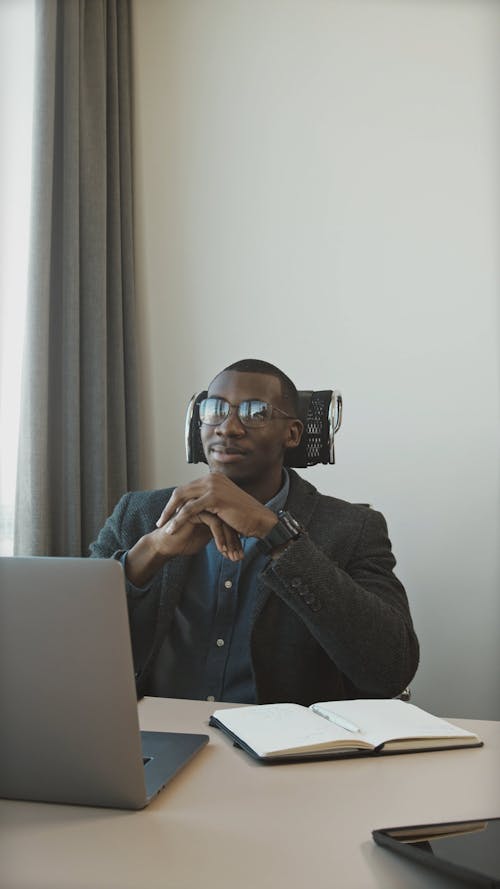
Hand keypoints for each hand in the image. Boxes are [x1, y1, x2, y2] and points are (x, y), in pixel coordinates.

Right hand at [125, 505, 242, 587]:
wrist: (166, 545)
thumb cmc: (184, 542)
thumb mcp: (207, 537)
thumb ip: (219, 532)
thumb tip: (236, 538)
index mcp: (210, 509)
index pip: (230, 521)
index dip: (236, 539)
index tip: (239, 555)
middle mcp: (206, 505)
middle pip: (229, 520)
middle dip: (235, 541)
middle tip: (239, 557)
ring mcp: (200, 505)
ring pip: (224, 520)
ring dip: (230, 540)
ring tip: (233, 556)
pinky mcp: (194, 510)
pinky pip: (214, 522)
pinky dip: (220, 538)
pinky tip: (222, 550)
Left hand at [157, 473, 278, 540]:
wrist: (260, 520)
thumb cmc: (244, 516)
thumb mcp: (223, 504)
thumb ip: (210, 501)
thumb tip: (195, 506)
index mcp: (213, 477)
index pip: (187, 488)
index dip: (175, 502)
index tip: (168, 515)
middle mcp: (212, 477)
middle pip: (181, 491)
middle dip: (169, 507)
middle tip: (160, 520)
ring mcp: (213, 485)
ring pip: (182, 499)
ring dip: (170, 514)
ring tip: (163, 527)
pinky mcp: (214, 497)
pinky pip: (189, 509)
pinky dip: (178, 520)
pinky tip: (172, 529)